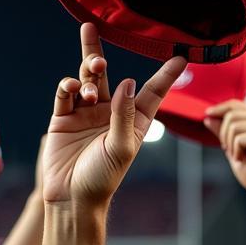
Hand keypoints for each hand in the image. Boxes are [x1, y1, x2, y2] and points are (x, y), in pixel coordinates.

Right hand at [41, 23, 185, 207]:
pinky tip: (73, 88)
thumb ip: (124, 115)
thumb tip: (128, 82)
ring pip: (86, 78)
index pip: (152, 92)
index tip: (181, 56)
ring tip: (93, 68)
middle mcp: (111, 113)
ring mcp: (86, 113)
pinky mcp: (64, 117)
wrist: (72, 197)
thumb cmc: (103, 178)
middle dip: (99, 54)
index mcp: (134, 121)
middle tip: (97, 48)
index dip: (166, 75)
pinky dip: (69, 85)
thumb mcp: (120, 147)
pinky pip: (66, 93)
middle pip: (109, 75)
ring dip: (88, 68)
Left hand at [204, 102, 245, 201]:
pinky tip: (245, 160)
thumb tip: (209, 116)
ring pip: (234, 125)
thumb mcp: (233, 149)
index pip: (237, 105)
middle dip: (224, 134)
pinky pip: (239, 138)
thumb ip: (223, 132)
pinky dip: (236, 151)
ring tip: (240, 157)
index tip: (207, 115)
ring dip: (230, 144)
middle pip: (233, 114)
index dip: (220, 108)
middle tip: (231, 151)